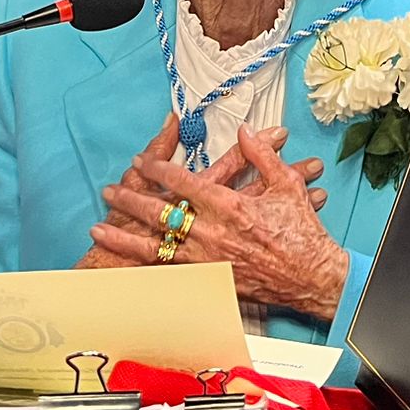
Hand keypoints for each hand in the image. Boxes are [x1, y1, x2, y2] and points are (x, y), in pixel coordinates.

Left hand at [91, 125, 351, 319]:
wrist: (312, 277)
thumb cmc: (302, 231)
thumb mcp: (287, 184)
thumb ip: (262, 155)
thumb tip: (245, 130)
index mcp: (230, 206)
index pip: (184, 183)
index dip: (158, 170)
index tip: (141, 161)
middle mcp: (213, 233)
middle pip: (160, 215)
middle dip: (131, 201)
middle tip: (109, 191)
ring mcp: (208, 260)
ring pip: (155, 248)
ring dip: (124, 237)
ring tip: (98, 230)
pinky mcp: (210, 279)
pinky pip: (171, 272)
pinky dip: (145, 265)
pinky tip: (126, 262)